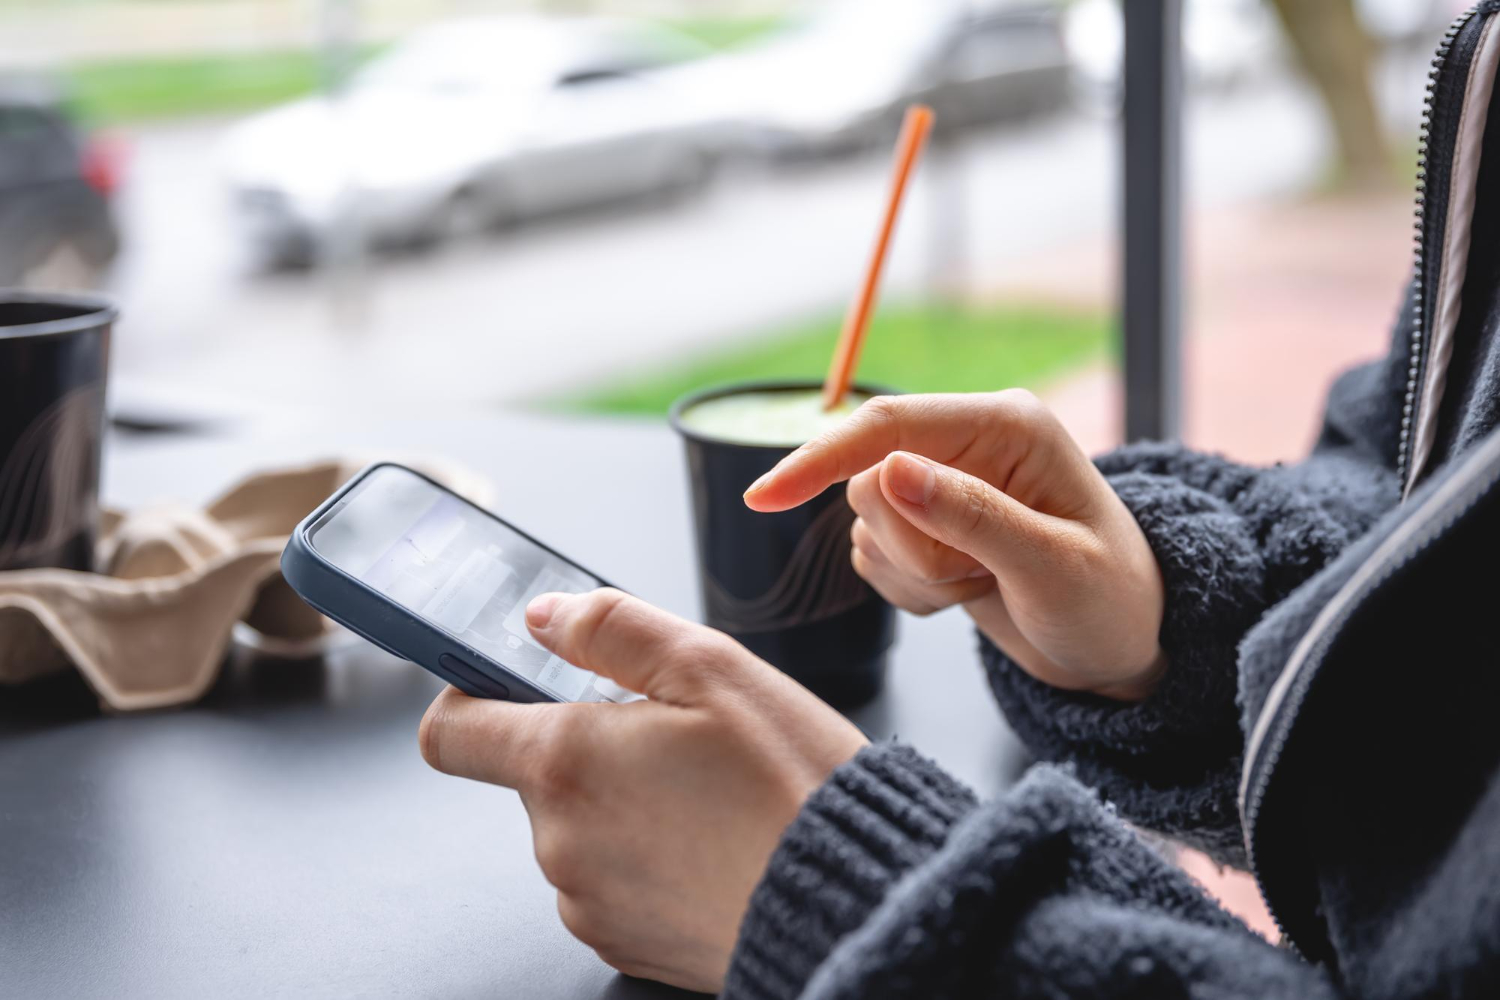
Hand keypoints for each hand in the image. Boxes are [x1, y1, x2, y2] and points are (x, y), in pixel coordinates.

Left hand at [418, 588, 867, 991]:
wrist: (856, 905)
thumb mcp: (712, 668)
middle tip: (677, 739)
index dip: (471, 697)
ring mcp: (588, 902)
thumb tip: (543, 617)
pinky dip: (650, 859)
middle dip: (591, 748)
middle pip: (536, 776)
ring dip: (624, 805)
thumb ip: (611, 628)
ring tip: (710, 797)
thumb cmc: (792, 786)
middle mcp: (559, 841)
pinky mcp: (625, 945)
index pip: (450, 732)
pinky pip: (613, 884)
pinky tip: (713, 845)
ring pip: (580, 829)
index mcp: (565, 762)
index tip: (511, 685)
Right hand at [744, 391, 1165, 701]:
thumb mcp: (1051, 566)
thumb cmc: (1110, 601)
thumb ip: (970, 516)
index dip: (819, 458)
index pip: (887, 425)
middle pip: (867, 482)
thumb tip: (889, 472)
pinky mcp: (928, 524)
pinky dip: (909, 590)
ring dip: (912, 575)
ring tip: (980, 586)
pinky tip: (966, 593)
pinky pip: (874, 557)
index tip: (764, 499)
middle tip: (972, 577)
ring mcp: (944, 484)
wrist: (1123, 646)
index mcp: (1004, 425)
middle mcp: (967, 442)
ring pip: (866, 525)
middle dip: (908, 547)